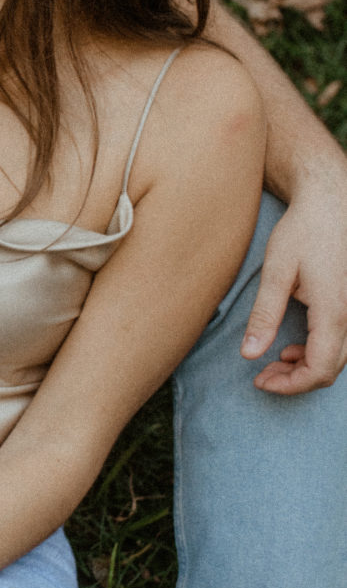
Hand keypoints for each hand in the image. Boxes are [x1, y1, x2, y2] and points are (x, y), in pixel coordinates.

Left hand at [242, 169, 346, 393]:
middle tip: (263, 375)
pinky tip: (293, 345)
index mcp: (333, 310)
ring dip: (307, 366)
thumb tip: (249, 355)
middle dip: (296, 380)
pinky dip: (319, 352)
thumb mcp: (276, 272)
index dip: (290, 385)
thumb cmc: (303, 231)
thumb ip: (264, 316)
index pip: (319, 369)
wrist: (332, 201)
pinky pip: (343, 341)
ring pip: (339, 358)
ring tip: (275, 359)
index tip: (260, 381)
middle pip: (331, 369)